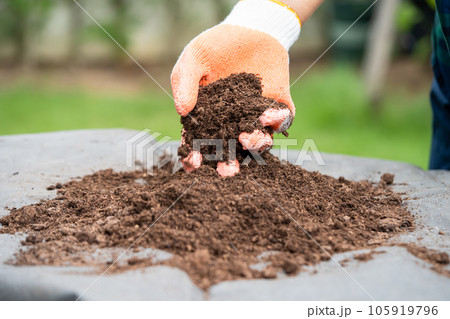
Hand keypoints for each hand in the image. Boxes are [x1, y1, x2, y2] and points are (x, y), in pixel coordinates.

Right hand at [171, 0, 300, 175]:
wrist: (252, 28)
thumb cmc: (217, 44)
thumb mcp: (195, 57)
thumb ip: (185, 82)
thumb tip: (181, 111)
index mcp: (208, 116)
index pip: (198, 140)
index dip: (194, 154)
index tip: (192, 164)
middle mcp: (232, 122)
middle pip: (228, 148)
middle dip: (227, 162)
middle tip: (227, 172)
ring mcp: (256, 117)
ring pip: (256, 139)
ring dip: (254, 144)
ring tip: (249, 141)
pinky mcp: (277, 107)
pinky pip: (280, 120)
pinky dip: (278, 120)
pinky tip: (272, 115)